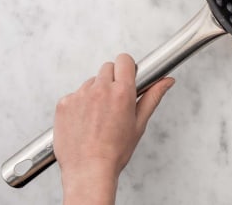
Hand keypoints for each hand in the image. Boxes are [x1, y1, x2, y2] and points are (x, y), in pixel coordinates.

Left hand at [54, 53, 173, 204]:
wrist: (88, 171)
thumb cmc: (115, 151)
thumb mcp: (139, 123)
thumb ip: (153, 96)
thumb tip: (167, 81)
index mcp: (122, 92)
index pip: (124, 60)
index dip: (127, 67)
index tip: (127, 75)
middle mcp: (100, 89)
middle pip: (107, 68)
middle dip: (112, 79)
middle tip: (114, 101)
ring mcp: (79, 95)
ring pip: (90, 82)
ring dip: (95, 92)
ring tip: (98, 116)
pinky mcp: (64, 103)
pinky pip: (74, 95)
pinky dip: (79, 104)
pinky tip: (84, 121)